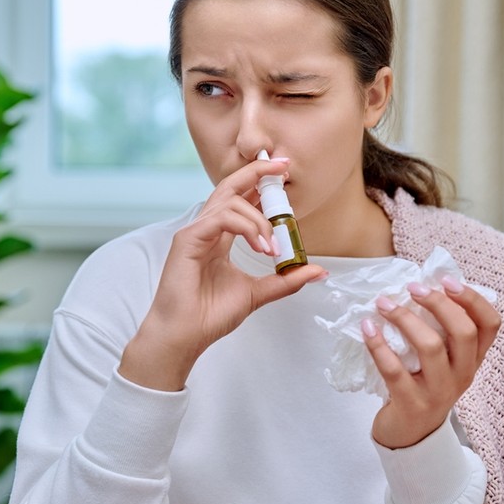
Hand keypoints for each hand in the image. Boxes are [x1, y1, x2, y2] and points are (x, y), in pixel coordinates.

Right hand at [119, 158, 326, 390]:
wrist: (185, 335)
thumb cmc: (211, 315)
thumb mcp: (258, 292)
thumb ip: (285, 280)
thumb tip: (318, 271)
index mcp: (220, 236)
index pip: (241, 199)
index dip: (261, 183)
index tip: (285, 175)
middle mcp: (207, 228)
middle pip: (230, 185)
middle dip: (258, 172)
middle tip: (283, 167)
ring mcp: (196, 231)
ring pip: (230, 201)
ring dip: (259, 219)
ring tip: (271, 247)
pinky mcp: (188, 238)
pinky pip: (221, 217)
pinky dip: (246, 227)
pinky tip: (260, 247)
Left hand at [362, 276, 500, 447]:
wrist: (411, 436)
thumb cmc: (423, 385)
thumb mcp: (442, 361)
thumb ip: (439, 330)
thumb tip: (419, 285)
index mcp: (473, 359)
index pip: (490, 325)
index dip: (473, 299)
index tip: (447, 281)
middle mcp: (462, 375)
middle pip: (464, 332)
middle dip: (438, 303)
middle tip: (413, 288)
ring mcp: (439, 392)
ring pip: (431, 347)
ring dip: (404, 319)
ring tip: (383, 303)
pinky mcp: (411, 404)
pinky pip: (394, 370)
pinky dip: (378, 345)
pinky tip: (367, 328)